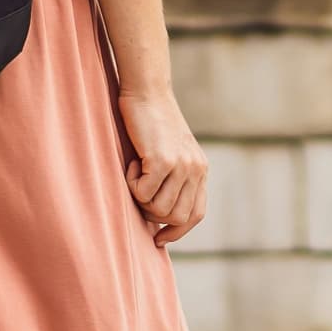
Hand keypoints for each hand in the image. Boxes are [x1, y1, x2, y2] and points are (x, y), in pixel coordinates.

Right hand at [117, 87, 207, 244]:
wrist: (147, 91)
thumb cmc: (151, 121)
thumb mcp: (171, 152)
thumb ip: (174, 178)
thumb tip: (160, 217)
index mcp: (200, 170)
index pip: (196, 214)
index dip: (178, 230)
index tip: (160, 238)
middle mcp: (196, 170)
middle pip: (177, 216)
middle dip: (153, 215)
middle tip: (138, 194)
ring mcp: (182, 166)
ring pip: (159, 209)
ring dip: (141, 199)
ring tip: (135, 174)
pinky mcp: (163, 161)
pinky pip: (143, 194)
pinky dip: (132, 184)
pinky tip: (131, 164)